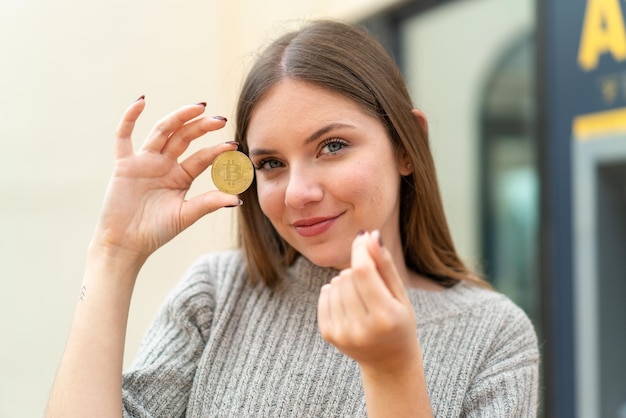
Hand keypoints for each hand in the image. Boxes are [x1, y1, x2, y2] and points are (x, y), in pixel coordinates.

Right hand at [91, 98, 240, 263]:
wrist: (125, 244)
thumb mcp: (186, 215)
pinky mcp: (124, 164)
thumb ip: (208, 203)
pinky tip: (141, 101)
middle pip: (184, 138)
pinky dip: (130, 118)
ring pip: (162, 132)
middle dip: (201, 127)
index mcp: (181, 176)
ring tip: (198, 107)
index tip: (234, 145)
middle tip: (220, 119)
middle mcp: (164, 164)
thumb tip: (238, 199)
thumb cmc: (156, 231)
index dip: (217, 150)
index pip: (202, 157)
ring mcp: (144, 162)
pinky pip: (124, 136)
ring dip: (178, 117)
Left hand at [317, 230, 418, 373]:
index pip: (363, 271)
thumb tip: (369, 236)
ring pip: (334, 284)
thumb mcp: (400, 295)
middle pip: (347, 276)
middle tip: (371, 282)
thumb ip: (384, 265)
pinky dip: (334, 291)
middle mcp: (361, 328)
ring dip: (346, 281)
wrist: (388, 362)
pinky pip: (325, 295)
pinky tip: (348, 301)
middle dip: (357, 269)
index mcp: (385, 317)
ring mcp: (342, 333)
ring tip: (361, 295)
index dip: (360, 250)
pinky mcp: (328, 334)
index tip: (362, 238)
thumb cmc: (399, 322)